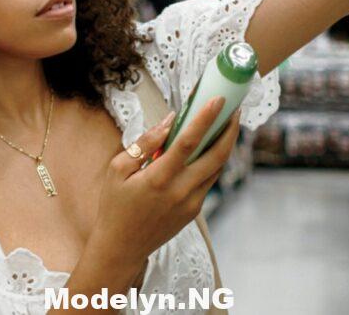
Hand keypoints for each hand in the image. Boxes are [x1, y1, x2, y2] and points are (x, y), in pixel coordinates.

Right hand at [89, 97, 240, 269]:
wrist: (121, 247)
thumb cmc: (115, 206)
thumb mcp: (117, 170)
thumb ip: (144, 144)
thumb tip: (169, 121)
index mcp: (158, 178)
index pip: (188, 142)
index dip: (206, 118)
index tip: (218, 100)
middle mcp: (180, 191)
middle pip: (217, 155)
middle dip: (229, 130)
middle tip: (233, 109)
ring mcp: (191, 203)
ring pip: (217, 168)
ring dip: (225, 145)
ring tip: (226, 124)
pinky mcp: (194, 211)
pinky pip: (209, 180)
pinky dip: (212, 161)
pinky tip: (209, 148)